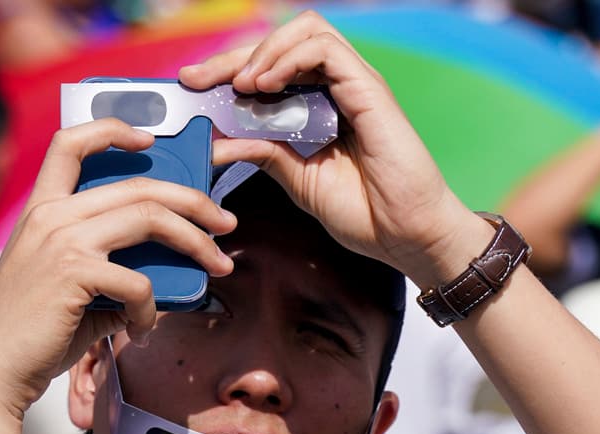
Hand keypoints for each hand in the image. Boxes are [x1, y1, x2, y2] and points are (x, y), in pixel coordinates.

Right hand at [0, 118, 236, 418]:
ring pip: (149, 217)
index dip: (113, 130)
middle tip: (226, 223)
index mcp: (42, 208)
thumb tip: (171, 267)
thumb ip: (111, 264)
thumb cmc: (36, 331)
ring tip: (220, 265)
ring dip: (196, 242)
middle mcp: (50, 214)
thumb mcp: (71, 283)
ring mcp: (61, 239)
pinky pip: (140, 282)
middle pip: (139, 184)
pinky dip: (151, 310)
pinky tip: (141, 330)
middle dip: (195, 200)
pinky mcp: (73, 272)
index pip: (70, 143)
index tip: (151, 141)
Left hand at [179, 10, 475, 282]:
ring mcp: (355, 85)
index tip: (193, 86)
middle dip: (233, 56)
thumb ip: (264, 152)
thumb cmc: (365, 212)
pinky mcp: (369, 89)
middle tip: (198, 79)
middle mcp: (338, 89)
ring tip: (240, 85)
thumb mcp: (298, 180)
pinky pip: (325, 50)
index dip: (228, 70)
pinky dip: (289, 59)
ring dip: (263, 52)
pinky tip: (266, 86)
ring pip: (305, 31)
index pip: (270, 68)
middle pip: (281, 44)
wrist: (406, 236)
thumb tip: (217, 139)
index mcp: (320, 107)